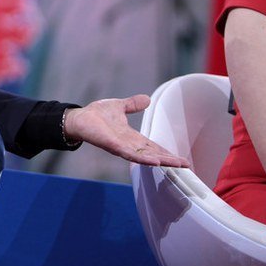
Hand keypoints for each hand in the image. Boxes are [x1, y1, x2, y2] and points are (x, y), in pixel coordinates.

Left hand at [63, 95, 189, 167]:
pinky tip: (155, 162)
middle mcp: (129, 144)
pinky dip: (143, 158)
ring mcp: (121, 146)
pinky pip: (130, 153)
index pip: (154, 147)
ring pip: (145, 156)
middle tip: (187, 166)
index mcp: (132, 137)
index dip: (168, 153)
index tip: (183, 160)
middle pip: (153, 154)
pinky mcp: (112, 145)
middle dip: (170, 160)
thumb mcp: (119, 106)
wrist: (78, 118)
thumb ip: (133, 105)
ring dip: (161, 160)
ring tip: (176, 165)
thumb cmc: (96, 114)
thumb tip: (147, 99)